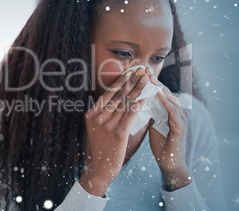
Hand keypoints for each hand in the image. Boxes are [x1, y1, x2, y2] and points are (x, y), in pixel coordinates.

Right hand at [79, 67, 148, 196]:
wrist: (99, 168)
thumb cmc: (100, 148)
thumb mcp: (96, 128)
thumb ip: (103, 114)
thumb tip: (116, 99)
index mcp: (91, 114)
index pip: (108, 93)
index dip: (120, 81)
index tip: (129, 72)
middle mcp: (98, 117)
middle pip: (118, 95)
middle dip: (131, 81)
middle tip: (141, 71)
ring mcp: (107, 124)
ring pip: (126, 102)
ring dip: (138, 89)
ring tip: (146, 79)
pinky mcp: (118, 132)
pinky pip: (132, 113)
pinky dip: (140, 102)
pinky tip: (147, 95)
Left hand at [145, 67, 191, 189]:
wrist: (169, 162)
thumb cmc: (160, 143)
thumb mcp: (151, 123)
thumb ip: (147, 112)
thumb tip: (135, 100)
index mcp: (169, 110)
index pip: (158, 92)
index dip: (148, 82)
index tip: (138, 71)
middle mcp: (177, 111)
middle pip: (164, 91)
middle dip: (153, 80)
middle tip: (144, 68)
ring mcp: (180, 118)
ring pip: (169, 98)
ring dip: (159, 87)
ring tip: (149, 77)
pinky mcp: (181, 126)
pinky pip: (172, 111)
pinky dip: (165, 101)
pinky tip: (158, 94)